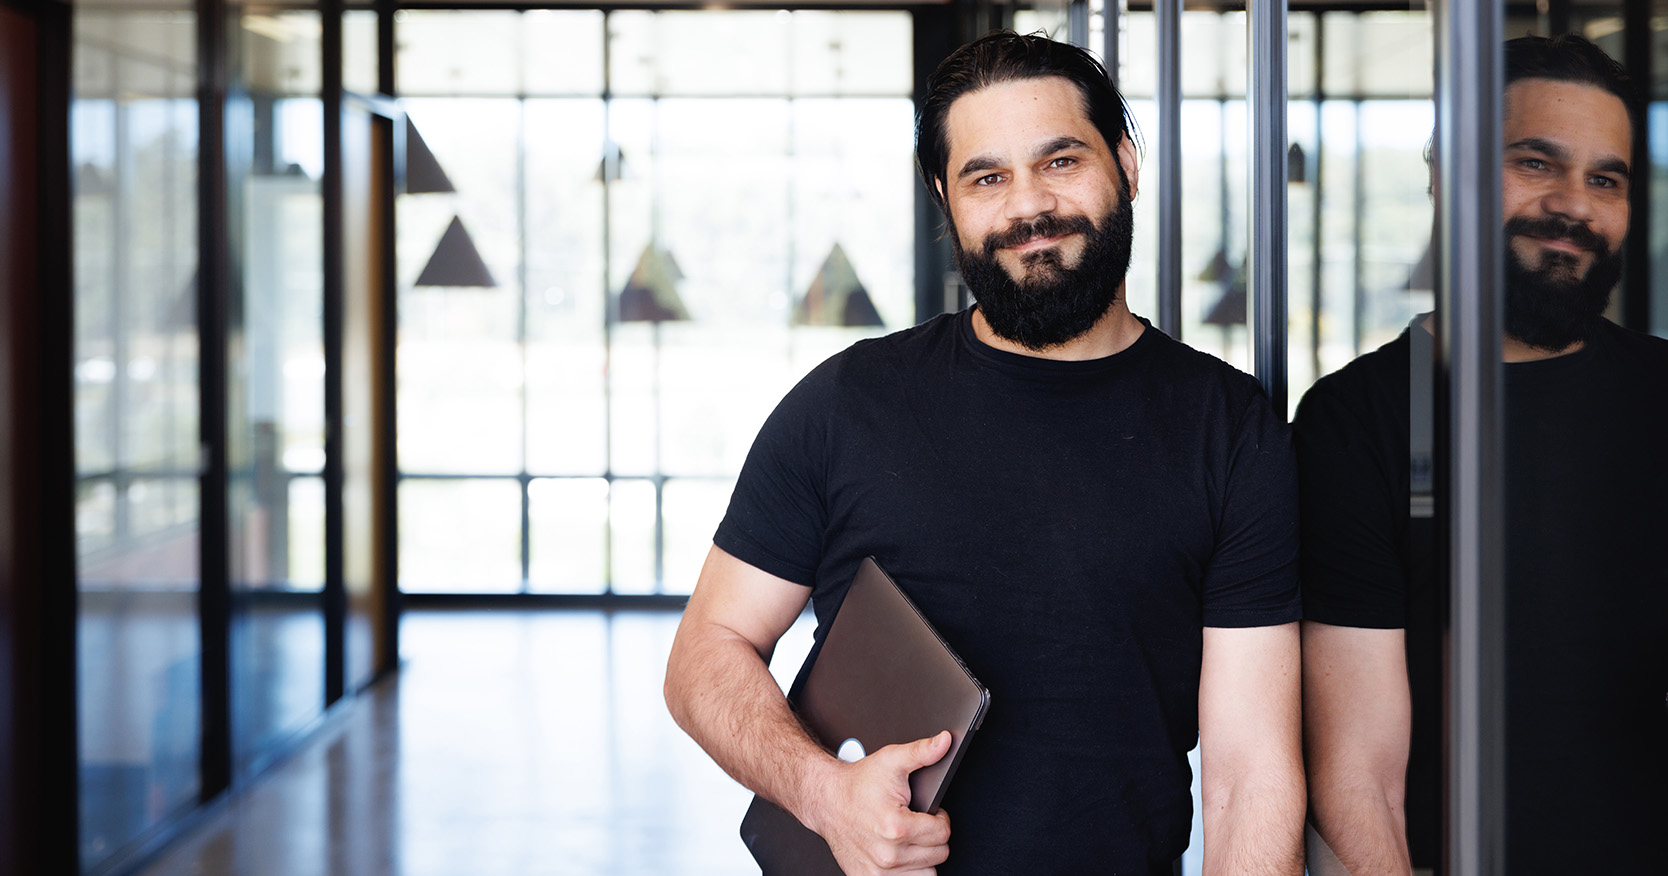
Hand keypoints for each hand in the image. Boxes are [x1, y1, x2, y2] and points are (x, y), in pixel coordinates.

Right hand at [807, 730, 954, 875]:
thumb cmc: (857, 784)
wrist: (826, 800)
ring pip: (927, 873)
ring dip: (922, 856)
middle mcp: (888, 854)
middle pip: (939, 854)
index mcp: (896, 827)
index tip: (928, 812)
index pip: (943, 833)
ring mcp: (878, 871)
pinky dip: (906, 870)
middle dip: (932, 836)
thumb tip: (944, 742)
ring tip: (906, 837)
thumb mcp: (891, 760)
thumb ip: (922, 751)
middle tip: (916, 822)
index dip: (940, 818)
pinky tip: (896, 852)